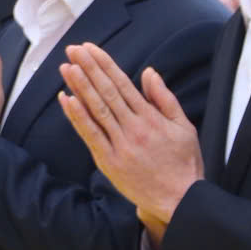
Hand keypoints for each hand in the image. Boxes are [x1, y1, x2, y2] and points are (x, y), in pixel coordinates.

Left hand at [57, 44, 200, 236]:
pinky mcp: (109, 162)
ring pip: (96, 110)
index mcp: (151, 118)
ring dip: (79, 87)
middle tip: (73, 49)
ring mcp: (120, 145)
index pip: (122, 84)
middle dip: (88, 68)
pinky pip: (90, 135)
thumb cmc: (183, 163)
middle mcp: (134, 129)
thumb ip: (164, 98)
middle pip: (106, 92)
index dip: (105, 64)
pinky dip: (77, 117)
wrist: (179, 200)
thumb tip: (149, 72)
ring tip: (66, 67)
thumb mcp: (184, 127)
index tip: (91, 49)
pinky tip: (67, 100)